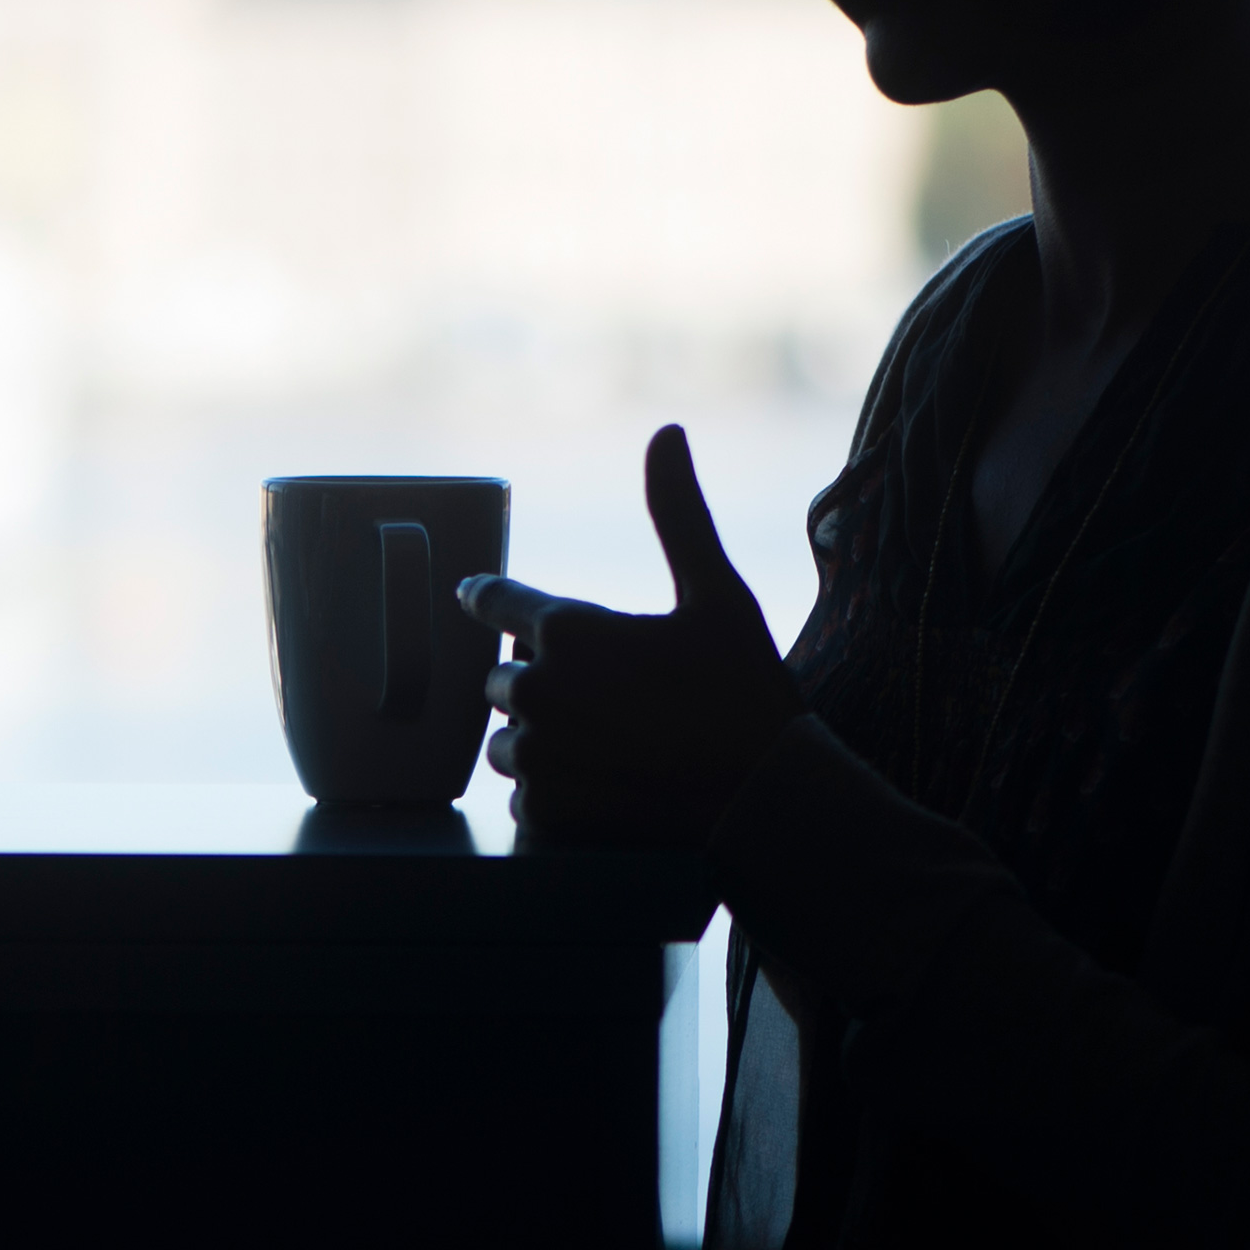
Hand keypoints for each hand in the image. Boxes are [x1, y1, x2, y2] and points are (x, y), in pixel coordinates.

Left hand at [458, 424, 802, 846]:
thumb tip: (666, 433)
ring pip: (507, 741)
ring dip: (541, 739)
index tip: (479, 597)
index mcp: (568, 632)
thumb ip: (678, 513)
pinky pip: (522, 797)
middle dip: (540, 681)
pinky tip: (606, 785)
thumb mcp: (718, 593)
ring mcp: (539, 758)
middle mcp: (539, 693)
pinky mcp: (545, 815)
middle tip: (603, 695)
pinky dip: (553, 791)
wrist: (769, 800)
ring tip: (607, 743)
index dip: (490, 598)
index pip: (493, 601)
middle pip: (502, 678)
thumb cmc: (747, 691)